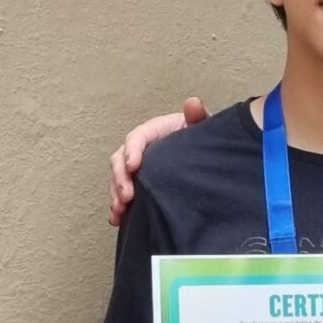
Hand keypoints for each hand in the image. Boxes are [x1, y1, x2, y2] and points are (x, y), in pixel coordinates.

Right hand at [109, 97, 209, 224]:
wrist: (206, 154)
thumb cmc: (201, 138)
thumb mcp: (202, 127)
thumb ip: (198, 116)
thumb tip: (193, 103)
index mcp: (155, 131)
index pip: (137, 137)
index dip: (132, 150)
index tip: (134, 166)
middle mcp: (141, 148)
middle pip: (121, 159)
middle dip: (120, 178)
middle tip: (127, 196)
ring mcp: (138, 166)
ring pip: (118, 177)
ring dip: (115, 193)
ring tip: (120, 210)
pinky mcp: (138, 182)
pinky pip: (122, 192)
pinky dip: (117, 205)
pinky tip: (117, 219)